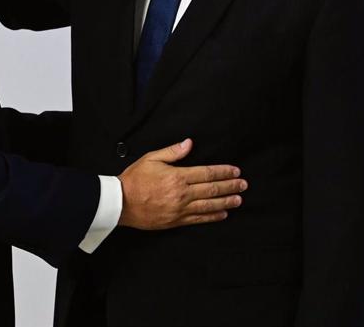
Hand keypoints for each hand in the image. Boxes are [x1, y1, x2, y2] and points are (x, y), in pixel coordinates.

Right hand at [117, 138, 245, 229]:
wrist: (120, 203)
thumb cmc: (135, 179)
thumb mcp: (151, 158)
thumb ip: (173, 152)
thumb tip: (189, 143)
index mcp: (177, 177)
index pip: (207, 173)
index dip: (223, 172)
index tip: (235, 171)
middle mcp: (182, 194)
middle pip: (212, 189)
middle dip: (230, 186)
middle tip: (243, 184)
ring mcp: (180, 209)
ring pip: (209, 206)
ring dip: (226, 202)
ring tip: (238, 200)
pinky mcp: (176, 221)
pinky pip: (198, 219)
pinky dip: (212, 217)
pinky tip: (222, 214)